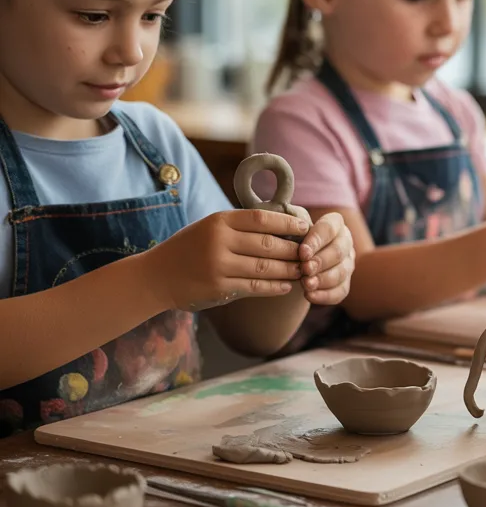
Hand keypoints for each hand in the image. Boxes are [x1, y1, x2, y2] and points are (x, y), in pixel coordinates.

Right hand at [146, 210, 308, 310]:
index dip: (288, 222)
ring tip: (304, 271)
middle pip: (269, 244)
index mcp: (219, 221)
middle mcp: (219, 241)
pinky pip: (255, 287)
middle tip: (311, 254)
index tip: (305, 227)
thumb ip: (239, 226)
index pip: (262, 218)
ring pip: (266, 267)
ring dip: (290, 270)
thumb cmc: (188, 249)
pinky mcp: (219, 288)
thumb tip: (282, 226)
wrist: (154, 276)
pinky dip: (275, 287)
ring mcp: (219, 266)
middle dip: (294, 250)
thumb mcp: (209, 228)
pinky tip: (287, 286)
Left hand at [297, 212, 354, 305]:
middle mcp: (345, 242)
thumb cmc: (290, 238)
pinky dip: (325, 295)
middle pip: (339, 251)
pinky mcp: (344, 283)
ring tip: (305, 285)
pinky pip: (340, 291)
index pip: (329, 228)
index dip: (317, 240)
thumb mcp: (289, 227)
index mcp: (335, 224)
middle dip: (321, 262)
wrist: (293, 259)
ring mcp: (347, 263)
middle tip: (304, 269)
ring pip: (341, 272)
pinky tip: (310, 296)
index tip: (302, 252)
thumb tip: (286, 221)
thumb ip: (290, 224)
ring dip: (323, 279)